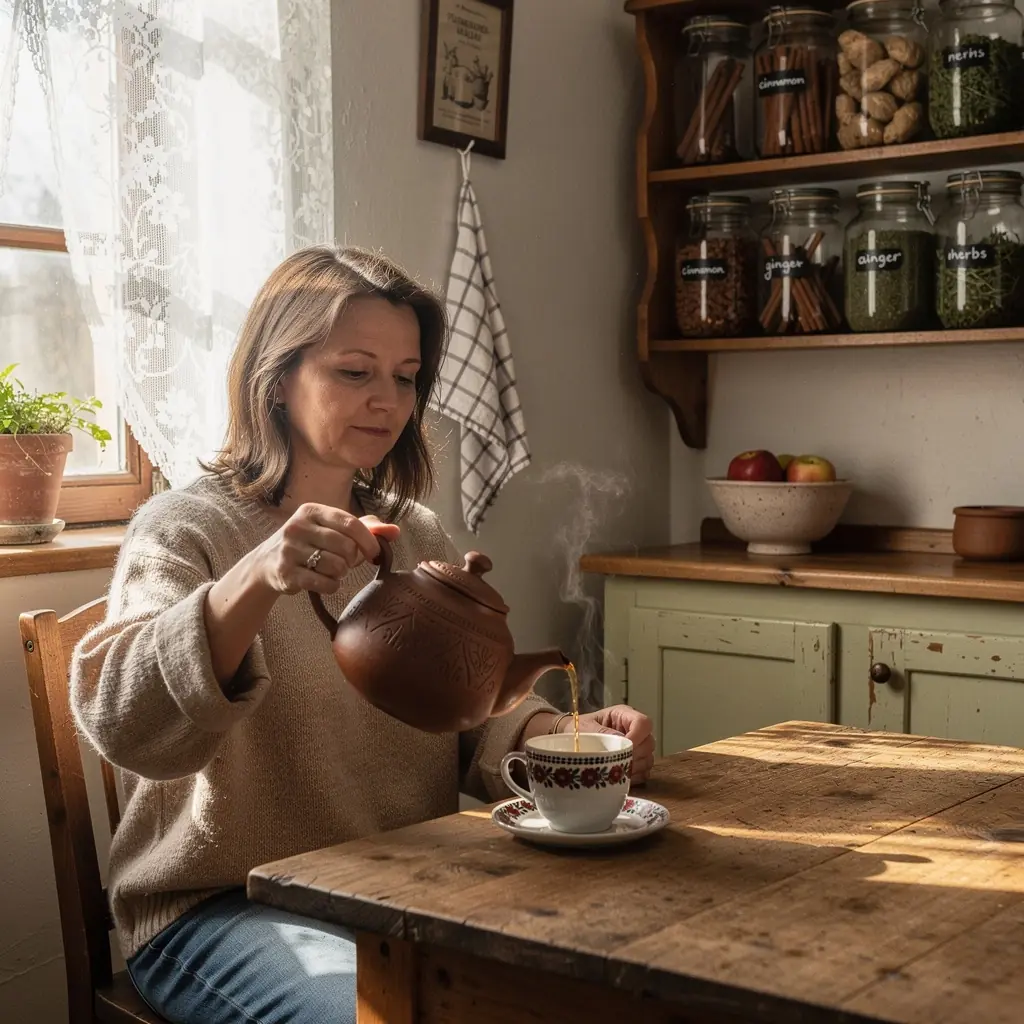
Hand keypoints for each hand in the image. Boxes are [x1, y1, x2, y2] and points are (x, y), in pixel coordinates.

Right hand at [257, 503, 399, 595]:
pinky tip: (324, 581)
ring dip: (341, 573)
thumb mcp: (333, 529)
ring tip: (331, 570)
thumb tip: (396, 531)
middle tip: (345, 562)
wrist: (267, 563)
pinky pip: (325, 583)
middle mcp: (298, 526)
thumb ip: (366, 528)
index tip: (375, 553)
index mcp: (312, 511)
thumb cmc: (310, 543)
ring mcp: (289, 550)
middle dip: (352, 559)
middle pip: (346, 546)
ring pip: (336, 566)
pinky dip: (332, 586)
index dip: (369, 540)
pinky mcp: (286, 573)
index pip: (351, 523)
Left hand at [558, 704, 655, 784]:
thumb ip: (602, 732)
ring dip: (635, 767)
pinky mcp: (635, 761)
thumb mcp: (585, 727)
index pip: (643, 723)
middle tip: (618, 762)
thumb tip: (622, 740)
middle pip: (649, 742)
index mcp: (623, 715)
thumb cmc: (578, 729)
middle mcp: (633, 729)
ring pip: (649, 758)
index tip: (625, 748)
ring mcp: (636, 746)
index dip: (638, 737)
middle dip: (635, 755)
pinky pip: (644, 771)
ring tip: (616, 770)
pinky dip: (635, 776)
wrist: (571, 741)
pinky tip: (619, 776)